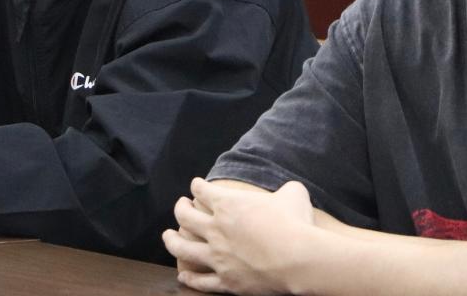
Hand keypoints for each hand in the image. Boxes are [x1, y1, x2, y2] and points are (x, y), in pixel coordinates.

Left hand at [162, 178, 314, 294]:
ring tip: (168, 237)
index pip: (203, 191)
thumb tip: (290, 190)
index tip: (196, 186)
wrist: (298, 259)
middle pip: (185, 217)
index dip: (197, 186)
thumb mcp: (293, 194)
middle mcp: (216, 229)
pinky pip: (200, 280)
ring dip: (172, 241)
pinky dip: (189, 278)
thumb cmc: (295, 224)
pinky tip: (182, 276)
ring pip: (183, 249)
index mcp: (228, 204)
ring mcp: (218, 257)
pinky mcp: (226, 281)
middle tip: (181, 206)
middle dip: (180, 209)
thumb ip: (287, 189)